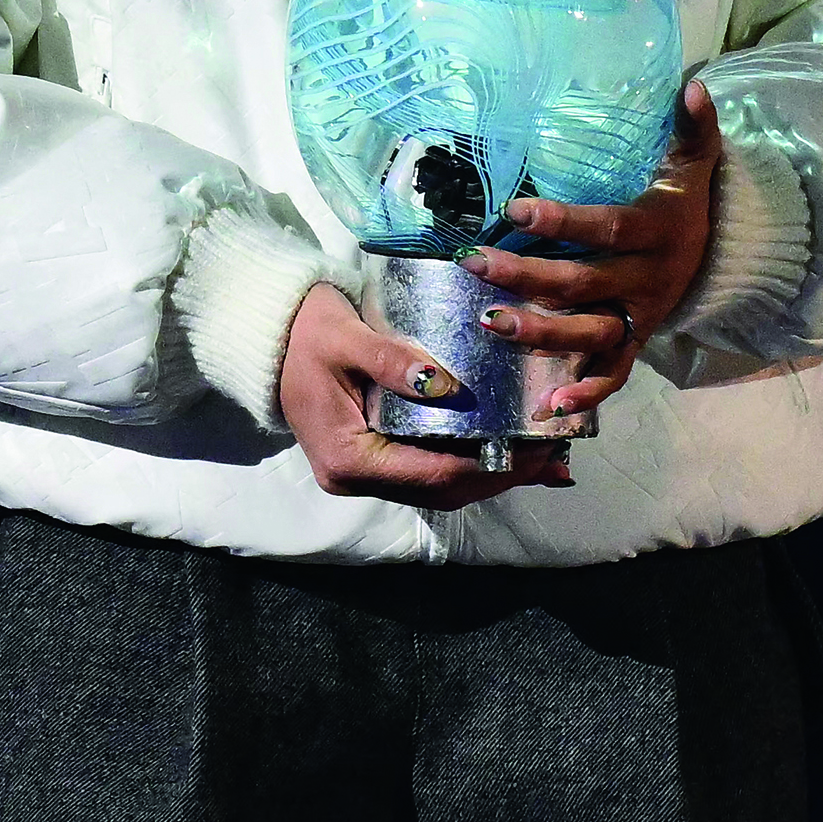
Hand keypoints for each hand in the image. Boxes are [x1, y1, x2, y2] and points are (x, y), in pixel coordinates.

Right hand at [275, 280, 571, 508]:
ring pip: (439, 487)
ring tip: (543, 459)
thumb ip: (392, 361)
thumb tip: (448, 386)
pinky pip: (429, 470)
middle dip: (501, 476)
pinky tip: (507, 452)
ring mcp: (364, 473)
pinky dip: (470, 463)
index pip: (431, 475)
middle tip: (553, 457)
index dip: (489, 466)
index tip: (535, 448)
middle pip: (443, 491)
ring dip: (492, 474)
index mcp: (347, 459)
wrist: (268, 330)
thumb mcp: (344, 337)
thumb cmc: (303, 330)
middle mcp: (355, 479)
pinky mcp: (373, 458)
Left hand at [462, 79, 723, 417]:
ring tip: (487, 323)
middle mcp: (644, 282)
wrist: (720, 261)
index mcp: (652, 234)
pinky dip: (584, 391)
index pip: (603, 227)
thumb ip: (690, 129)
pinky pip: (612, 373)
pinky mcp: (633, 344)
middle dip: (524, 275)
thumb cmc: (684, 206)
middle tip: (473, 262)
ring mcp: (637, 318)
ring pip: (586, 330)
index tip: (514, 209)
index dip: (562, 221)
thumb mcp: (690, 168)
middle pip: (580, 283)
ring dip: (538, 331)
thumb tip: (691, 84)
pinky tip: (548, 404)